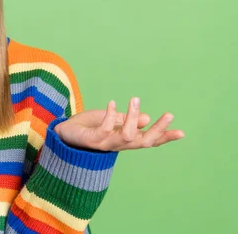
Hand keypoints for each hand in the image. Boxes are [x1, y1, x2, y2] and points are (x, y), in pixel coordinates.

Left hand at [53, 97, 184, 151]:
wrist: (62, 133)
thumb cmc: (85, 127)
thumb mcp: (109, 119)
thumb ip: (126, 120)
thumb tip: (148, 118)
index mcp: (123, 140)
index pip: (148, 141)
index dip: (164, 137)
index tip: (182, 132)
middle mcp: (117, 145)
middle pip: (143, 142)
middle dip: (158, 130)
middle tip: (169, 114)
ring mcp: (105, 144)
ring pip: (128, 136)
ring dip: (135, 117)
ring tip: (135, 99)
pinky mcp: (92, 141)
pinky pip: (106, 129)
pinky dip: (111, 115)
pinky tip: (113, 103)